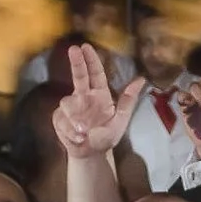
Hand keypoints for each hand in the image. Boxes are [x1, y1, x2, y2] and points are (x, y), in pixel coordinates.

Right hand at [54, 39, 140, 157]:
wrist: (91, 154)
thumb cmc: (106, 136)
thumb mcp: (120, 120)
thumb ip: (128, 100)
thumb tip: (141, 79)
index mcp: (99, 95)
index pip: (95, 74)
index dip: (90, 60)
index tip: (85, 47)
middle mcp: (84, 97)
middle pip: (78, 76)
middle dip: (76, 62)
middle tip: (73, 49)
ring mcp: (70, 108)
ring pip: (67, 103)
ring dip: (75, 119)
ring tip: (84, 133)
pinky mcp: (59, 118)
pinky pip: (61, 120)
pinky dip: (70, 131)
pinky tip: (77, 138)